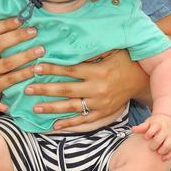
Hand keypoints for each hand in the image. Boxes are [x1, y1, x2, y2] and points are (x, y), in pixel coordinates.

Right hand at [0, 17, 41, 98]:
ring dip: (26, 55)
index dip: (4, 24)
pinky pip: (11, 79)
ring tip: (41, 49)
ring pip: (7, 62)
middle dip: (17, 36)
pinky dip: (25, 73)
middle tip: (34, 31)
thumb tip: (18, 20)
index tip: (20, 19)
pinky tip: (36, 68)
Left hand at [28, 49, 145, 129]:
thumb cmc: (124, 61)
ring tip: (35, 108)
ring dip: (52, 108)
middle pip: (66, 90)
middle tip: (28, 88)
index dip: (52, 69)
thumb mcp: (112, 50)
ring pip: (72, 107)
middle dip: (45, 89)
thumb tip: (70, 46)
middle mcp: (97, 89)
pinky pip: (84, 120)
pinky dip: (69, 124)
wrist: (142, 80)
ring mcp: (100, 104)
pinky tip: (54, 125)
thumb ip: (93, 50)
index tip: (36, 67)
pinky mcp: (103, 113)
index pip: (70, 70)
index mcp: (98, 72)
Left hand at [132, 113, 170, 159]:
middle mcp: (166, 130)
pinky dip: (169, 155)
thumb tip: (133, 129)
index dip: (150, 133)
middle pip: (161, 137)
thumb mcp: (149, 122)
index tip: (146, 137)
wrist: (170, 119)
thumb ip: (142, 127)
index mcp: (159, 124)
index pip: (155, 127)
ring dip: (162, 150)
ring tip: (158, 152)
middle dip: (155, 144)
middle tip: (151, 147)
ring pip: (169, 144)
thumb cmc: (156, 123)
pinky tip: (163, 159)